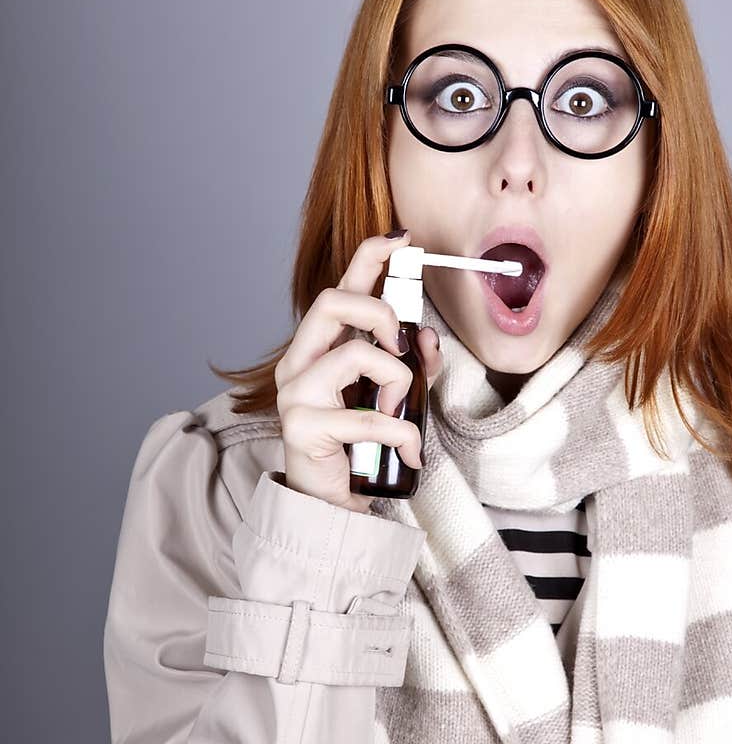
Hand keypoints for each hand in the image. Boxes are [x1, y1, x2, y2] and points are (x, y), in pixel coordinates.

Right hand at [274, 229, 442, 511]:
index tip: (400, 239)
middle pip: (331, 301)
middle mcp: (299, 363)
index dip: (367, 258)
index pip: (339, 289)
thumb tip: (424, 335)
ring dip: (397, 380)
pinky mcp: (302, 427)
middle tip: (403, 345)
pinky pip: (366, 415)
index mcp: (319, 350)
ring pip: (355, 354)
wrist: (330, 504)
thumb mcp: (393, 396)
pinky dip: (400, 431)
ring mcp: (295, 393)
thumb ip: (409, 364)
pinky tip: (407, 450)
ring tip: (404, 412)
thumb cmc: (359, 446)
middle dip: (380, 312)